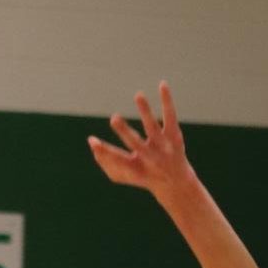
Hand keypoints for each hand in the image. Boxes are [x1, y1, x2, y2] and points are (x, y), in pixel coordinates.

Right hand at [88, 83, 192, 201]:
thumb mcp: (124, 174)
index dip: (104, 151)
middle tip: (114, 118)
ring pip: (153, 127)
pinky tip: (162, 85)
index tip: (92, 141)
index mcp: (136, 168)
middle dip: (125, 131)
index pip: (118, 160)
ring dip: (145, 111)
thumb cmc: (142, 175)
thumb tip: (91, 144)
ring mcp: (163, 147)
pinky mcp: (174, 136)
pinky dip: (166, 101)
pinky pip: (170, 116)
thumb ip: (106, 161)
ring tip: (138, 95)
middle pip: (136, 143)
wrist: (176, 182)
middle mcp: (150, 158)